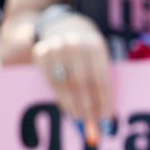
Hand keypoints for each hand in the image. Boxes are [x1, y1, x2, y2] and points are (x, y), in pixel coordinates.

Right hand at [32, 12, 112, 145]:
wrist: (65, 27)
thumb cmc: (88, 51)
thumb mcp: (100, 58)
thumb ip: (103, 81)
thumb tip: (107, 114)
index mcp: (97, 47)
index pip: (102, 79)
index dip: (104, 101)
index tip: (107, 118)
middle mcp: (77, 46)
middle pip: (84, 83)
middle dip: (89, 105)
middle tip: (92, 123)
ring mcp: (57, 48)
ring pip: (66, 83)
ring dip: (73, 104)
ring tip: (80, 117)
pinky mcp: (42, 53)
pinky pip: (51, 80)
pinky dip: (60, 96)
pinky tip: (67, 106)